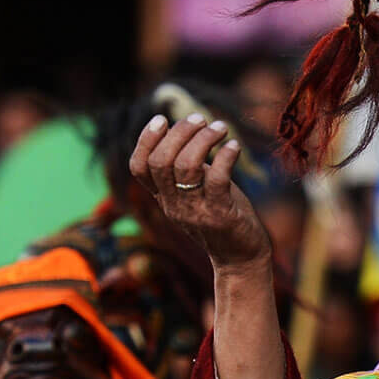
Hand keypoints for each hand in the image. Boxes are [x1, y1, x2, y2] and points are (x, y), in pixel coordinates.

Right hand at [129, 114, 270, 273]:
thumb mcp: (197, 192)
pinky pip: (217, 179)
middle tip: (200, 119)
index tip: (162, 119)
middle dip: (179, 132)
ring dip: (203, 139)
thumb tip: (185, 128)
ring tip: (220, 128)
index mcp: (164, 198)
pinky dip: (226, 156)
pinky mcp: (220, 215)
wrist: (240, 259)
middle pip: (161, 161)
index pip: (138, 168)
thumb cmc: (221, 217)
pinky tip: (233, 146)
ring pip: (186, 166)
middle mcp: (174, 205)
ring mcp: (196, 211)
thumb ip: (188, 167)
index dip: (145, 140)